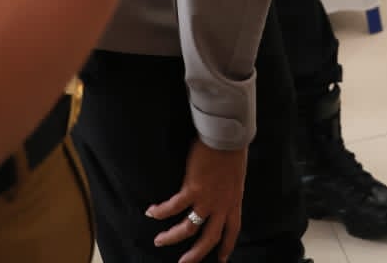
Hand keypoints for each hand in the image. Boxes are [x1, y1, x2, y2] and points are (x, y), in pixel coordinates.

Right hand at [146, 139, 246, 262]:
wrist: (228, 136)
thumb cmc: (233, 148)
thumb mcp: (235, 174)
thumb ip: (227, 186)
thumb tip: (221, 189)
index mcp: (234, 200)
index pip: (232, 229)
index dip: (227, 246)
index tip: (222, 259)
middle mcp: (222, 204)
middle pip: (209, 238)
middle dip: (196, 254)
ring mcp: (207, 199)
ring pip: (188, 228)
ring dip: (172, 236)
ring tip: (159, 241)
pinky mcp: (193, 189)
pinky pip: (173, 207)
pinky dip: (161, 212)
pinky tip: (151, 212)